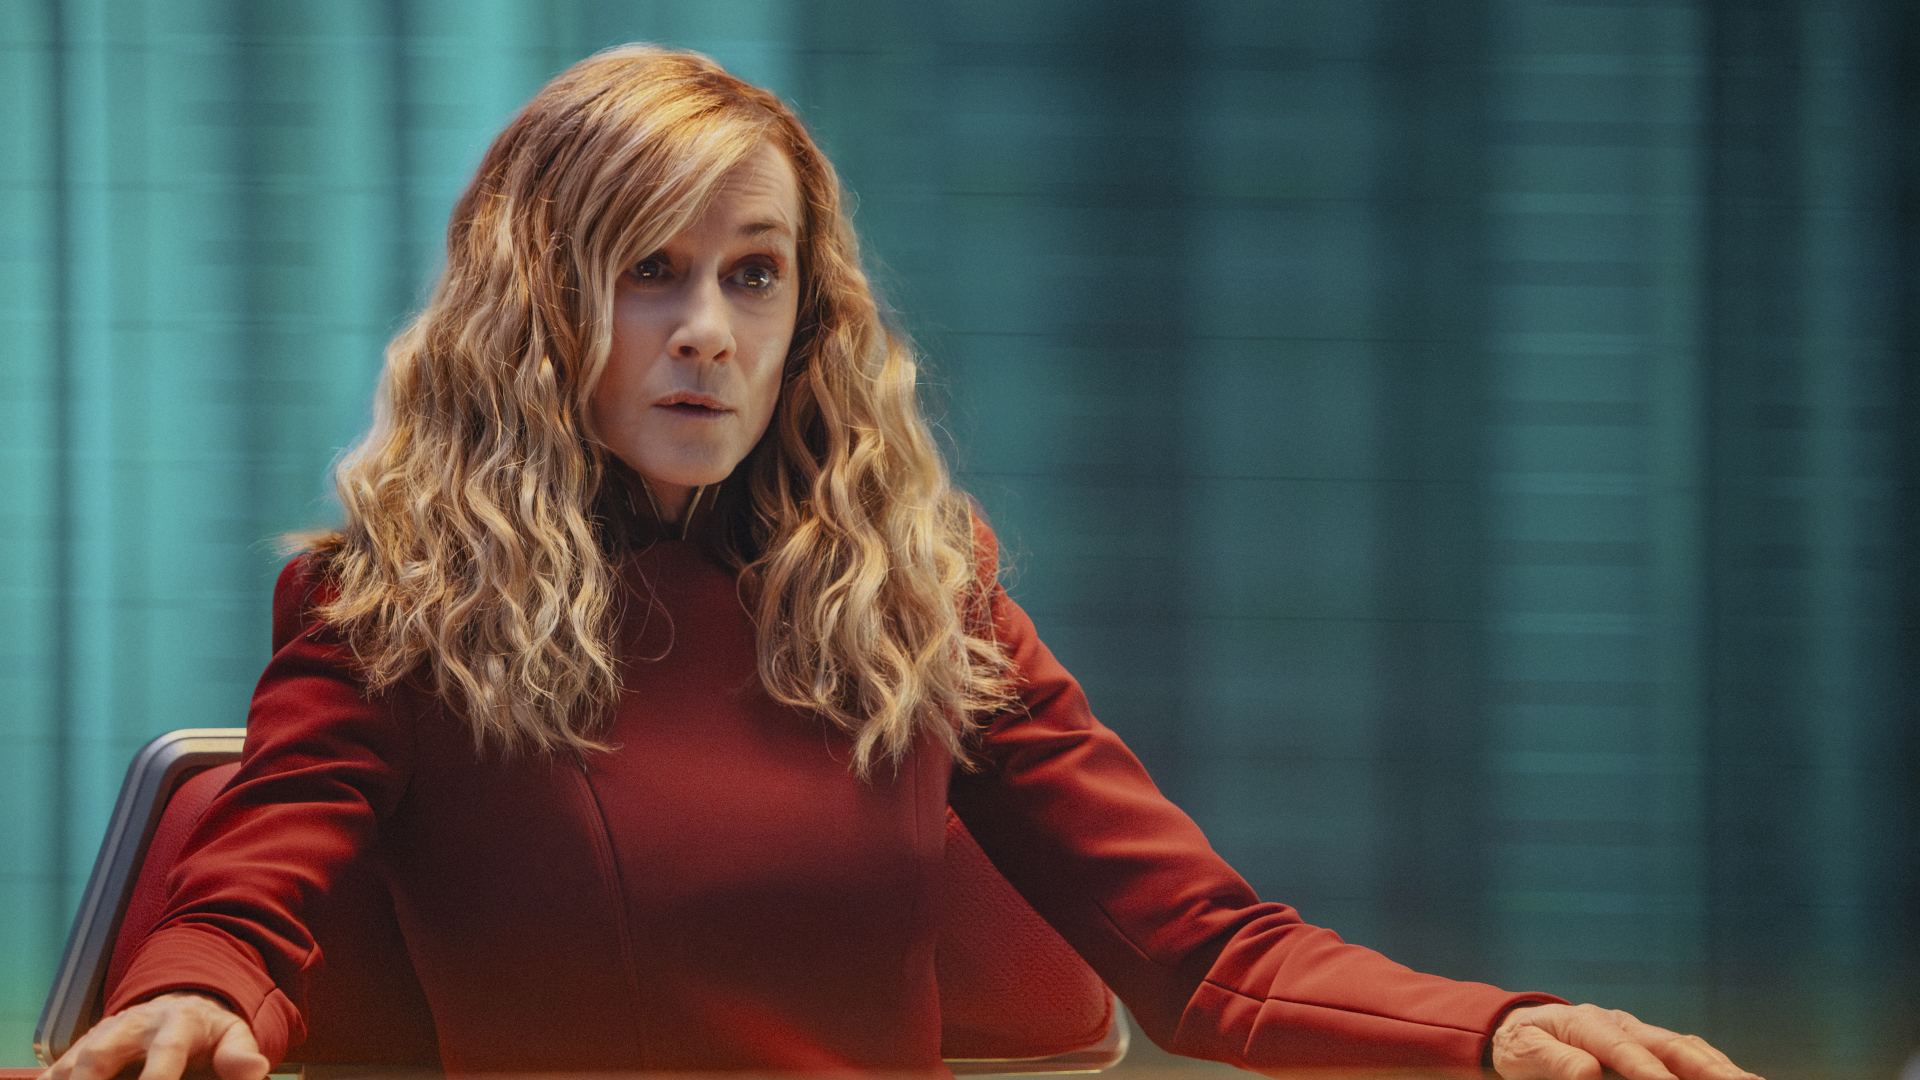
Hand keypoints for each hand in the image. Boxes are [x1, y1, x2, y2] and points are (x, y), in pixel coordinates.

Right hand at [41, 992, 267, 1079]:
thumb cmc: (205, 1028)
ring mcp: (101, 1035)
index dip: (157, 1076)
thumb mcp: (232, 1034)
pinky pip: (56, 1069)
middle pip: (102, 1053)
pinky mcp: (79, 1049)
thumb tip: (255, 1071)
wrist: (178, 1002)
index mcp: (177, 1022)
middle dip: (92, 1079)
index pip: (166, 1051)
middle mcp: (133, 1026)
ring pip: (73, 1060)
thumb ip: (240, 1053)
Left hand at [1491, 1003, 1760, 1079]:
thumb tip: (1587, 1073)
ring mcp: (1639, 1031)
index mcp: (1587, 1022)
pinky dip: (1713, 1064)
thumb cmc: (1524, 1044)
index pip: (1624, 1049)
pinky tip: (1738, 1076)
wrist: (1521, 1028)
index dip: (1648, 1070)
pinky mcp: (1650, 1042)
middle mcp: (1621, 1023)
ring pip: (1686, 1046)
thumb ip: (1554, 1060)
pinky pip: (1687, 1050)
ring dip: (1720, 1066)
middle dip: (1704, 1067)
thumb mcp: (1526, 1050)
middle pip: (1669, 1043)